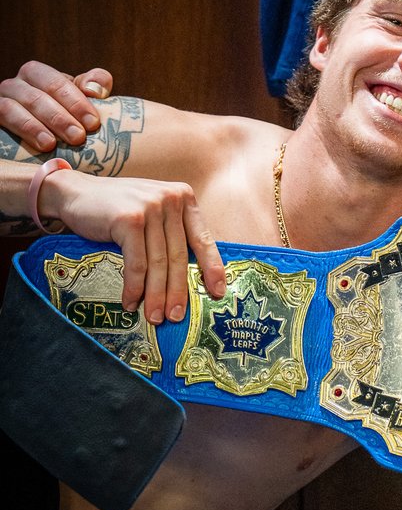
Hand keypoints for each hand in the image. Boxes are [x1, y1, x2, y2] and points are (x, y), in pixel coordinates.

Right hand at [0, 61, 113, 152]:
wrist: (37, 138)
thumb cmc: (66, 115)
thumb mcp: (79, 97)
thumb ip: (94, 84)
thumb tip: (95, 89)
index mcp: (37, 74)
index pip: (55, 82)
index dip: (75, 102)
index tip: (93, 123)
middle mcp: (14, 85)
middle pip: (35, 97)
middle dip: (58, 118)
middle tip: (78, 137)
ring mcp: (0, 101)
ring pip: (11, 109)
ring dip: (33, 127)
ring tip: (51, 144)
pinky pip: (0, 120)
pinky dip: (19, 132)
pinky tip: (35, 146)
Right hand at [41, 168, 224, 323]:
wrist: (75, 193)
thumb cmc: (117, 209)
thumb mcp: (152, 211)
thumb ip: (171, 231)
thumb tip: (186, 277)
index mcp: (183, 197)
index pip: (202, 238)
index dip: (212, 267)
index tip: (218, 292)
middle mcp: (171, 200)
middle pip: (178, 256)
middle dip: (178, 291)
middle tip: (176, 317)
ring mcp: (150, 208)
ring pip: (158, 263)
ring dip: (156, 295)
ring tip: (154, 316)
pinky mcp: (129, 220)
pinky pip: (136, 263)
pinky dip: (134, 287)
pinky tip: (131, 302)